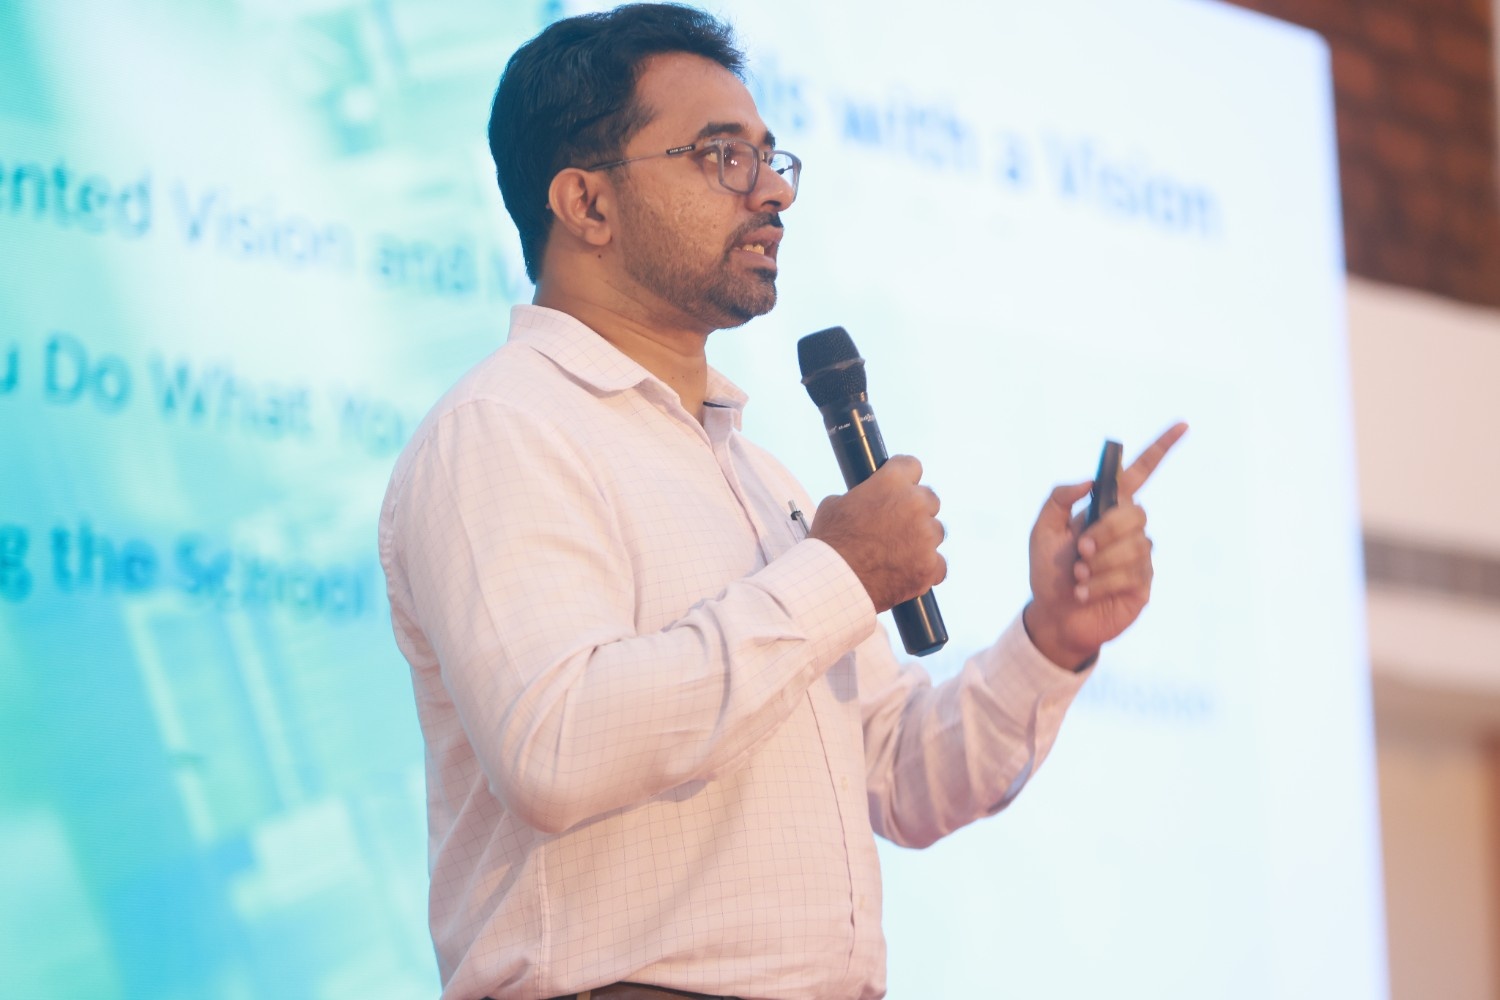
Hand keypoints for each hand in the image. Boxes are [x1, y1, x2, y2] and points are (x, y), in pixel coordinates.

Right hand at [809, 455, 945, 612]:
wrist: (832, 582)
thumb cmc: (829, 543)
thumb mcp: (836, 505)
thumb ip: (861, 497)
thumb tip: (865, 501)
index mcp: (891, 482)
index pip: (912, 466)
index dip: (904, 478)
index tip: (899, 488)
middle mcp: (915, 504)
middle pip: (930, 499)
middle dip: (916, 511)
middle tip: (896, 526)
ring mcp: (926, 537)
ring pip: (935, 532)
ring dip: (921, 540)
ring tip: (897, 554)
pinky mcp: (930, 566)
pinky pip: (938, 565)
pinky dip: (926, 569)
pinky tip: (907, 572)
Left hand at [1023, 423, 1187, 669]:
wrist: (1053, 616)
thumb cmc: (1049, 572)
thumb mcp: (1041, 530)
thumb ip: (1058, 499)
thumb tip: (1090, 481)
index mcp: (1106, 509)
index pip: (1139, 474)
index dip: (1161, 449)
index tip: (1183, 424)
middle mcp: (1128, 529)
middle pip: (1134, 513)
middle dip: (1104, 532)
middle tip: (1079, 552)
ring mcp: (1139, 556)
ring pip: (1134, 546)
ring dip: (1098, 563)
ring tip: (1078, 578)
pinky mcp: (1143, 583)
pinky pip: (1131, 573)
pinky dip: (1100, 582)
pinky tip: (1085, 593)